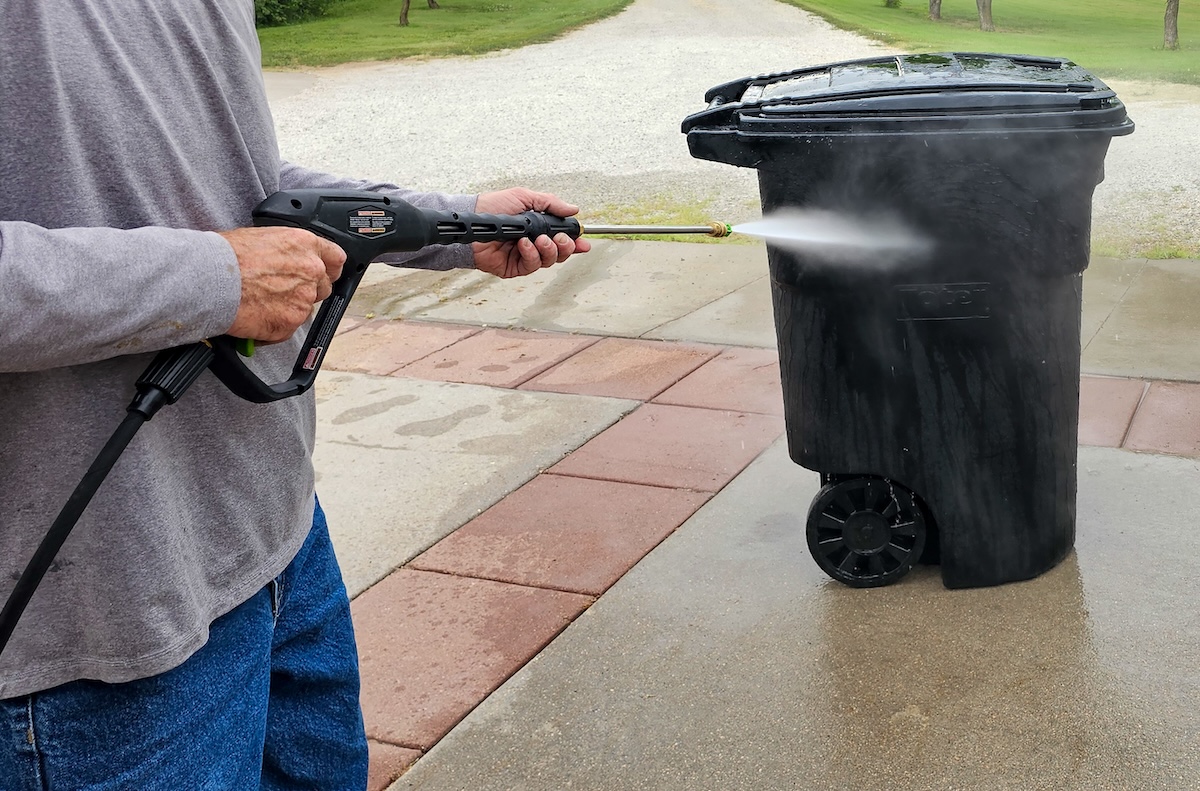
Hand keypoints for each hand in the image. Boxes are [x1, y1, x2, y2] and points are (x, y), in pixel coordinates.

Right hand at [219, 226, 345, 342]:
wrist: (208, 278)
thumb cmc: (226, 255)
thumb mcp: (264, 237)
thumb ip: (288, 251)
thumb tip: (289, 261)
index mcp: (305, 244)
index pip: (336, 259)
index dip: (329, 269)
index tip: (324, 274)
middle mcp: (311, 271)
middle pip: (323, 287)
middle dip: (306, 290)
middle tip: (281, 291)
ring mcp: (303, 299)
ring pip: (305, 309)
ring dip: (288, 309)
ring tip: (261, 302)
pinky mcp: (290, 323)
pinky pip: (288, 328)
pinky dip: (274, 327)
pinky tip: (255, 316)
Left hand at [472, 188, 591, 277]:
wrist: (472, 220)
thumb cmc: (493, 207)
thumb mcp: (524, 197)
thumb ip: (550, 203)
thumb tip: (573, 208)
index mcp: (538, 227)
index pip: (562, 237)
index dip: (575, 241)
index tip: (584, 241)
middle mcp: (533, 243)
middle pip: (560, 252)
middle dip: (565, 246)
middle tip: (560, 238)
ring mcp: (524, 256)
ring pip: (548, 261)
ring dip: (548, 250)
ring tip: (539, 239)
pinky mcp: (514, 268)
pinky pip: (531, 266)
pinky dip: (531, 254)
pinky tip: (524, 244)